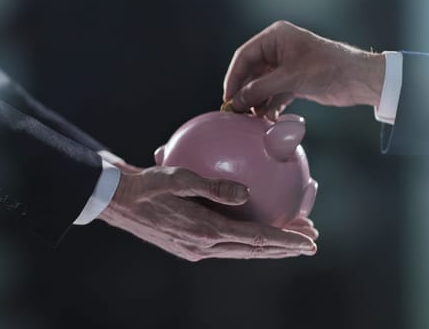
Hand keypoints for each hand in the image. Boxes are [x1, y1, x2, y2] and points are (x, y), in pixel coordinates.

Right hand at [98, 166, 317, 260]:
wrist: (117, 202)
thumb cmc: (145, 184)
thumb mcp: (177, 177)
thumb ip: (212, 187)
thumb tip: (246, 193)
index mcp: (204, 232)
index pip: (255, 239)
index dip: (285, 241)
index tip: (308, 240)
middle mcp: (204, 247)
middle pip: (254, 250)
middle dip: (285, 248)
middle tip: (311, 242)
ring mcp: (197, 250)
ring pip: (243, 250)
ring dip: (269, 246)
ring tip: (292, 239)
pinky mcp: (191, 246)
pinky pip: (228, 245)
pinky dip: (249, 240)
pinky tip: (257, 230)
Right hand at [223, 20, 385, 119]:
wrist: (355, 79)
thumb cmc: (327, 67)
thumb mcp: (289, 78)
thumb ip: (260, 89)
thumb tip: (238, 102)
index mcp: (275, 38)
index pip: (244, 57)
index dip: (234, 78)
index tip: (228, 97)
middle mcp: (278, 50)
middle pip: (251, 72)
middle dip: (245, 93)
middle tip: (237, 111)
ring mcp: (285, 66)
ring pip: (261, 86)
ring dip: (257, 102)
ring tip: (252, 117)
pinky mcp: (293, 82)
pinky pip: (274, 94)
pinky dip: (270, 106)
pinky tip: (267, 118)